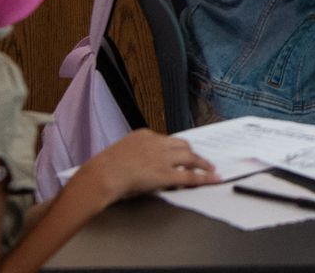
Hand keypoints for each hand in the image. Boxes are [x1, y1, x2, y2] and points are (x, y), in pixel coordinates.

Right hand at [73, 130, 215, 205]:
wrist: (100, 176)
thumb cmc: (103, 170)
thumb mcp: (120, 155)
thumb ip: (134, 155)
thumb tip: (142, 166)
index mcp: (144, 135)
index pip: (167, 140)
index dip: (176, 149)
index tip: (181, 153)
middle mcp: (156, 143)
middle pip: (183, 145)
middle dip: (192, 153)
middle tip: (200, 160)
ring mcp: (163, 158)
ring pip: (190, 157)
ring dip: (203, 163)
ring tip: (211, 169)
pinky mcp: (166, 174)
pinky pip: (191, 176)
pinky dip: (205, 177)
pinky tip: (213, 179)